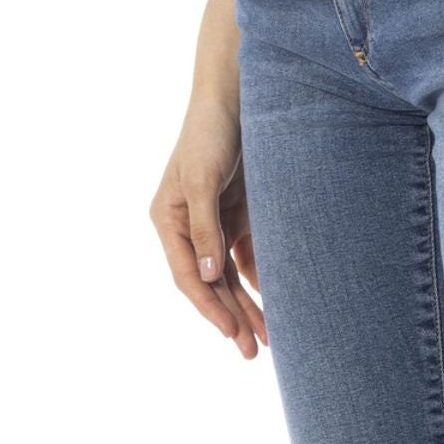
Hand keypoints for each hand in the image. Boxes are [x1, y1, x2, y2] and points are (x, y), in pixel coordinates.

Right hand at [149, 93, 268, 358]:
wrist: (234, 93)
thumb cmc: (209, 131)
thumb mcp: (203, 179)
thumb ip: (205, 227)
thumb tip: (210, 277)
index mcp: (169, 220)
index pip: (189, 275)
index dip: (209, 307)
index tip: (231, 333)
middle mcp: (189, 225)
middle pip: (212, 281)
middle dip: (232, 316)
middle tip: (253, 350)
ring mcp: (214, 218)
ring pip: (230, 273)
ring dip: (247, 303)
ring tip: (268, 337)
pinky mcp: (236, 210)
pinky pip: (247, 252)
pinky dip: (259, 275)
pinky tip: (274, 296)